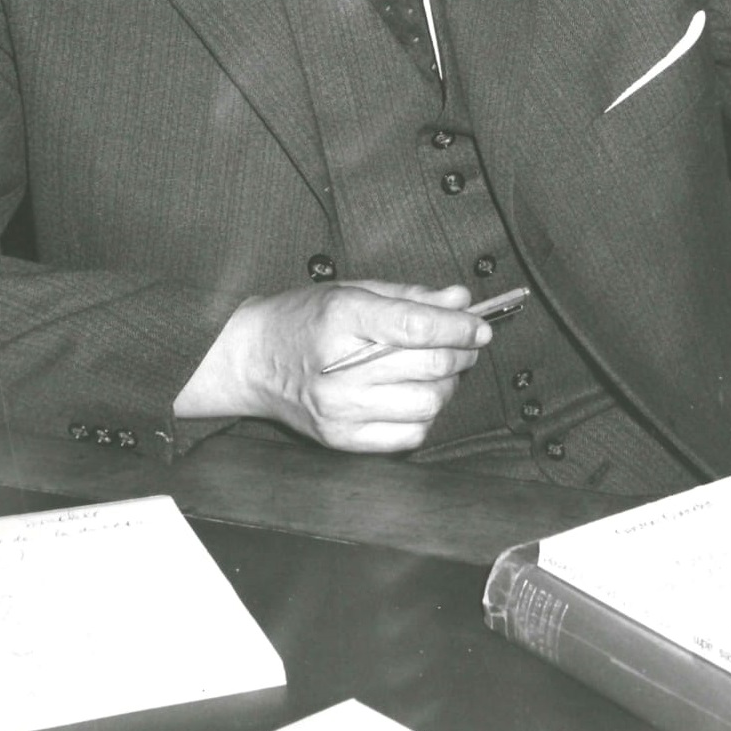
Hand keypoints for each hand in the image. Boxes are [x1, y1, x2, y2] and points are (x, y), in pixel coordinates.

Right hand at [173, 280, 489, 453]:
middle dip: (461, 354)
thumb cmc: (301, 320)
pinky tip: (414, 398)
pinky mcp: (340, 438)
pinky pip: (408, 435)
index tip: (479, 327)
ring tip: (437, 372)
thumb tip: (460, 300)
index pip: (417, 326)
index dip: (459, 327)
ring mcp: (339, 408)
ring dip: (446, 387)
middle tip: (466, 344)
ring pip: (427, 404)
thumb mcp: (352, 291)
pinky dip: (424, 417)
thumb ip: (409, 297)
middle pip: (429, 365)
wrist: (250, 359)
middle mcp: (339, 366)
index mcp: (342, 317)